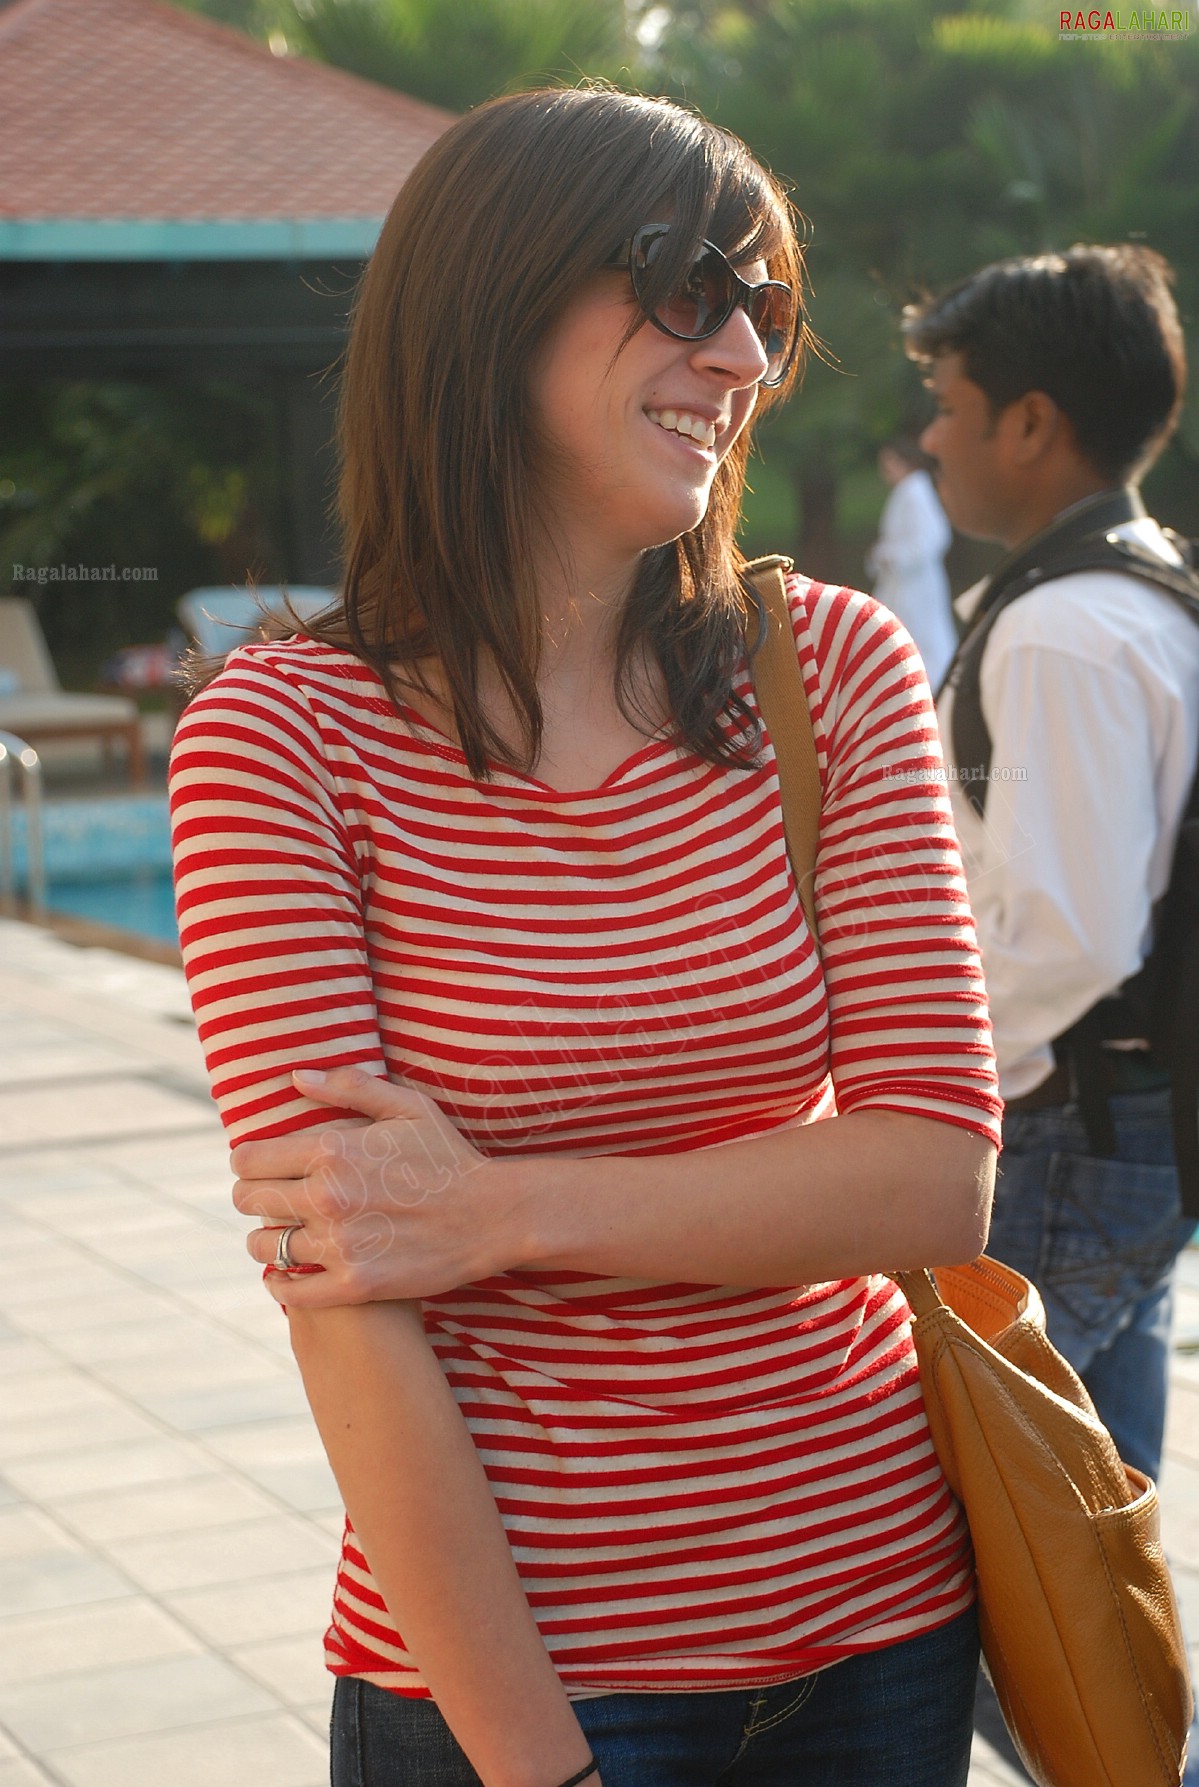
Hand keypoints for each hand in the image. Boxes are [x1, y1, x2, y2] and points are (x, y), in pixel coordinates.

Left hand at [232, 1067, 510, 1306]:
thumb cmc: (448, 1157)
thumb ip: (348, 1086)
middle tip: (268, 1200)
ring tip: (281, 1236)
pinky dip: (281, 1284)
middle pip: (248, 1201)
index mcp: (333, 1150)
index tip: (259, 1167)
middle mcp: (327, 1197)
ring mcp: (340, 1244)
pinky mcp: (355, 1285)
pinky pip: (290, 1290)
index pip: (249, 1159)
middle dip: (252, 1197)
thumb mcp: (407, 1108)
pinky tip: (289, 1274)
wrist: (492, 1215)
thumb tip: (295, 1078)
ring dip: (266, 1241)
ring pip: (264, 1247)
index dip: (247, 1162)